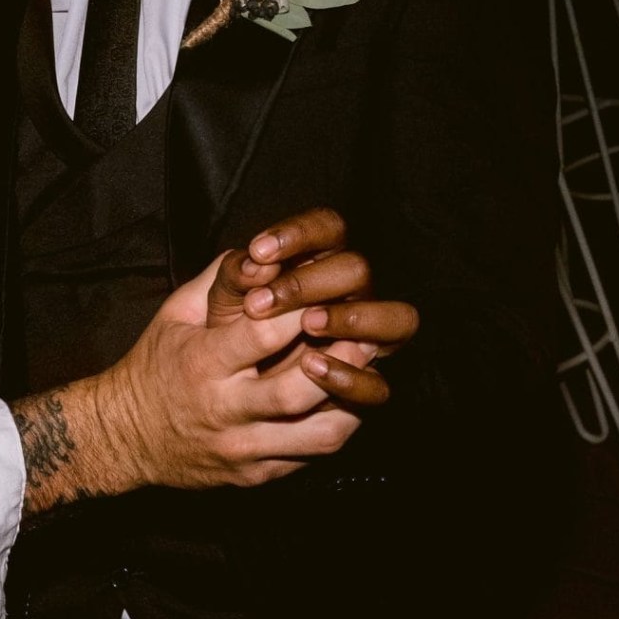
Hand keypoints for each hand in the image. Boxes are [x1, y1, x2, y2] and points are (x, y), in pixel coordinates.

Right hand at [101, 209, 410, 489]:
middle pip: (298, 390)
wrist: (125, 436)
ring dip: (350, 401)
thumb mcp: (174, 314)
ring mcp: (243, 448)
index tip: (323, 296)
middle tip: (362, 335)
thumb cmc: (155, 365)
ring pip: (318, 434)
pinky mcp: (256, 475)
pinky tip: (343, 403)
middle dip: (338, 360)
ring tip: (363, 373)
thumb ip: (219, 281)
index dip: (299, 313)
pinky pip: (311, 457)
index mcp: (201, 363)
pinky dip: (334, 427)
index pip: (262, 336)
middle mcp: (223, 410)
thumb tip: (265, 253)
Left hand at [216, 208, 419, 408]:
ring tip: (306, 324)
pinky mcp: (363, 389)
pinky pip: (378, 386)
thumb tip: (254, 262)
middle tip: (260, 304)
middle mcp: (351, 297)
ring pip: (397, 320)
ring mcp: (366, 342)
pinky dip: (349, 377)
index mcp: (319, 263)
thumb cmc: (226, 331)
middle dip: (310, 283)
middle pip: (358, 270)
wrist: (221, 390)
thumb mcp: (221, 300)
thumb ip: (235, 276)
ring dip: (351, 318)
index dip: (300, 234)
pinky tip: (311, 366)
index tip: (259, 250)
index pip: (329, 228)